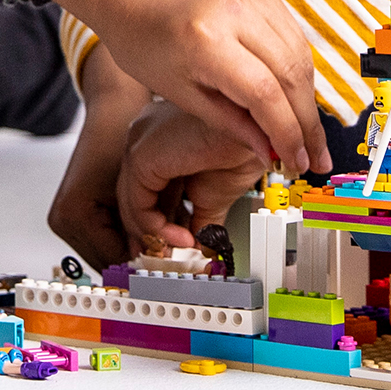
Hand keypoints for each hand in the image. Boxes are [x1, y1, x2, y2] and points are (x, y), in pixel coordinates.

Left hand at [27, 0, 329, 173]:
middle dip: (307, 123)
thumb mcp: (177, 91)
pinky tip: (298, 98)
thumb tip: (270, 152)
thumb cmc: (142, 40)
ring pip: (299, 56)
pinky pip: (294, 36)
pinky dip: (300, 71)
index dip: (286, 132)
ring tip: (310, 135)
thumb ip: (228, 121)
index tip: (296, 162)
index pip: (264, 93)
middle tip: (316, 158)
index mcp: (206, 39)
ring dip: (309, 99)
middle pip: (290, 75)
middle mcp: (235, 12)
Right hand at [45, 45, 150, 268]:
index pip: (114, 259)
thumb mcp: (141, 188)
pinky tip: (149, 228)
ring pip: (109, 252)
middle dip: (142, 256)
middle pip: (109, 260)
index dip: (146, 263)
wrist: (109, 112)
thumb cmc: (121, 138)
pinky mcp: (73, 215)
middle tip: (174, 258)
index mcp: (74, 214)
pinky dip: (128, 236)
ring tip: (165, 241)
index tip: (172, 267)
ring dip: (136, 247)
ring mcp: (65, 220)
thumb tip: (167, 258)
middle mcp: (63, 221)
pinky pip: (105, 238)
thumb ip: (150, 225)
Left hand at [119, 99, 269, 248]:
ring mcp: (140, 142)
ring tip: (179, 250)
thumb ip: (200, 220)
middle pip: (134, 194)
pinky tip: (181, 237)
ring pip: (130, 201)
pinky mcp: (141, 154)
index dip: (157, 221)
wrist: (260, 131)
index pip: (147, 187)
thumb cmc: (244, 146)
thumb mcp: (215, 193)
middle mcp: (145, 136)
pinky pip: (136, 203)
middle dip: (149, 232)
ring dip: (154, 235)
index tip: (169, 246)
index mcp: (161, 138)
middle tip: (164, 257)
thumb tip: (198, 247)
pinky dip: (155, 228)